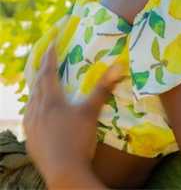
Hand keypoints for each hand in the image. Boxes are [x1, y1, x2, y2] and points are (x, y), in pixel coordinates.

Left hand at [23, 45, 123, 186]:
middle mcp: (37, 110)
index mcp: (52, 100)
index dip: (50, 56)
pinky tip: (37, 112)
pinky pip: (28, 116)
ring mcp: (31, 125)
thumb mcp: (91, 112)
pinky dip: (33, 107)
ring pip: (30, 101)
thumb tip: (119, 65)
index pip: (48, 72)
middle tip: (46, 59)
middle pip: (36, 84)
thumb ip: (103, 88)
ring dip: (35, 89)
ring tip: (40, 84)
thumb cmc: (78, 140)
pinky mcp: (30, 139)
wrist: (64, 171)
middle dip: (41, 69)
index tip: (51, 42)